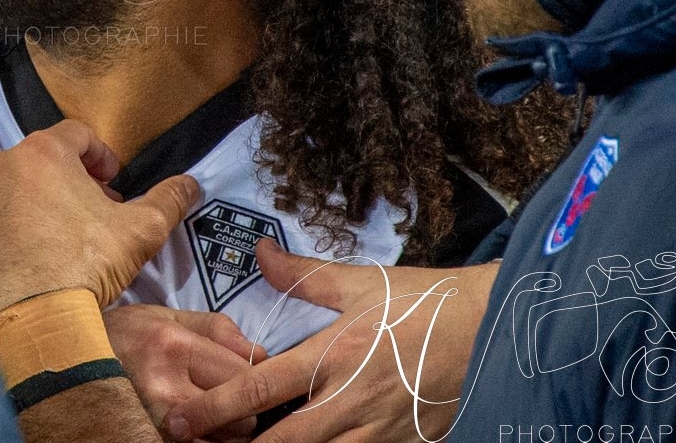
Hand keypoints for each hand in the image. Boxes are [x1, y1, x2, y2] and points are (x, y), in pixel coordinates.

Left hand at [0, 119, 200, 316]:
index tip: (112, 183)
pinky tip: (25, 260)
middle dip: (68, 183)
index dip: (100, 156)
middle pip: (40, 162)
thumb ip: (168, 200)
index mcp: (43, 153)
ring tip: (57, 240)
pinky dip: (4, 232)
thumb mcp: (141, 230)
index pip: (77, 134)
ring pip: (9, 191)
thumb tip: (190, 184)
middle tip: (90, 215)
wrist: (32, 319)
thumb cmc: (87, 264)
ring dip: (33, 205)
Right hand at [106, 304, 265, 435]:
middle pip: (239, 417)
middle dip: (243, 409)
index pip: (245, 376)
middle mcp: (165, 389)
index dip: (254, 377)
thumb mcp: (169, 316)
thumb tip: (260, 354)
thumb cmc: (127, 335)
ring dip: (226, 432)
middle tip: (230, 398)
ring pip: (222, 442)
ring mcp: (156, 423)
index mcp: (174, 347)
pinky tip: (197, 426)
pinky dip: (204, 442)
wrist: (71, 359)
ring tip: (212, 413)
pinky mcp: (149, 440)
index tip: (247, 375)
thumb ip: (218, 329)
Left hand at [164, 240, 497, 442]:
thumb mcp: (359, 281)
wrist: (493, 330)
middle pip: (285, 442)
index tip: (182, 418)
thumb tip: (259, 252)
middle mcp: (351, 399)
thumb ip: (302, 274)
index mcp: (333, 354)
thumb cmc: (422, 303)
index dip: (218, 406)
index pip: (263, 387)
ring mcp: (379, 430)